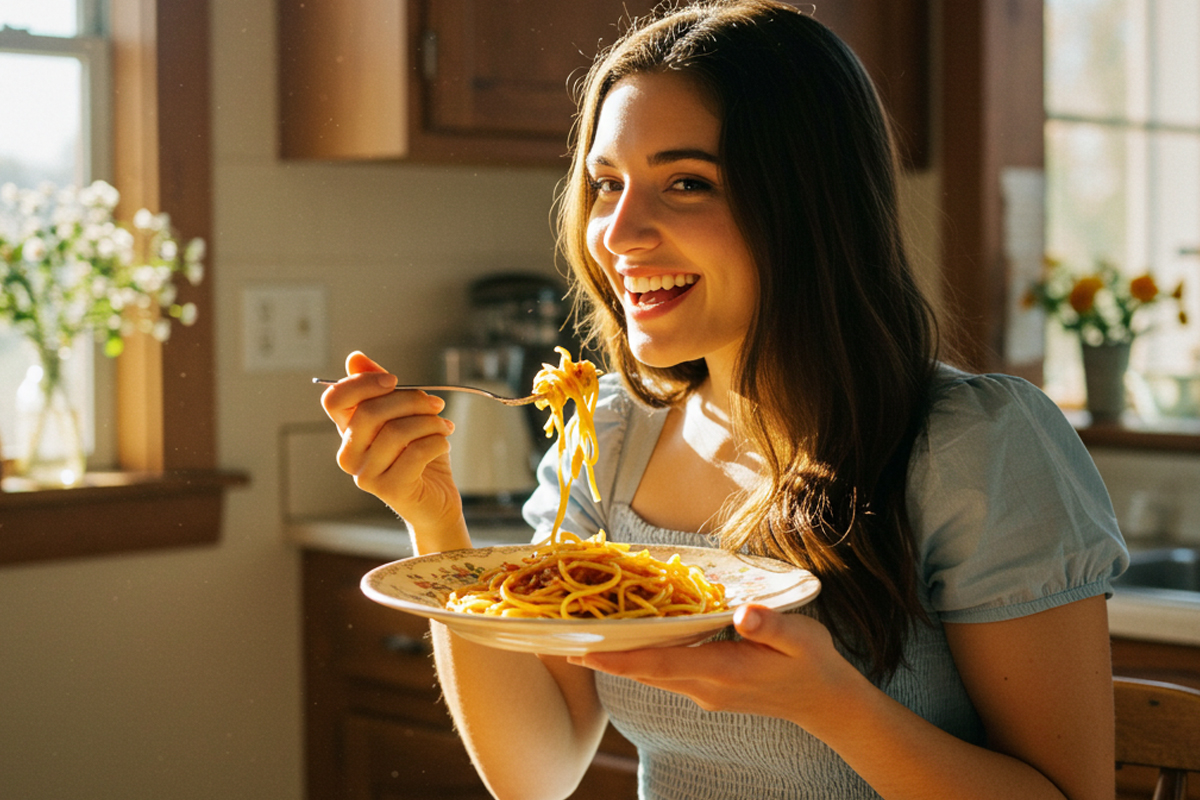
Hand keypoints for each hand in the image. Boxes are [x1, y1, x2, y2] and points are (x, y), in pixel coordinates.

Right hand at [321, 351, 461, 530]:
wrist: (436, 502)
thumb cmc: (420, 457)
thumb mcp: (403, 416)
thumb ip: (381, 388)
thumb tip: (355, 358)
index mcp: (348, 432)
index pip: (335, 400)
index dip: (363, 383)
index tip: (394, 380)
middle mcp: (349, 455)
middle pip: (369, 412)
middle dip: (410, 400)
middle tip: (436, 404)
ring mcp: (366, 475)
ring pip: (396, 432)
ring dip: (429, 422)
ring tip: (445, 426)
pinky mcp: (390, 489)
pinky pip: (416, 453)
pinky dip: (437, 442)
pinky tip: (444, 444)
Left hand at [567, 604, 865, 727]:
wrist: (825, 701)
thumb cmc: (812, 663)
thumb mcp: (801, 638)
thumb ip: (770, 624)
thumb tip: (743, 612)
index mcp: (720, 672)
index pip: (658, 665)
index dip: (619, 658)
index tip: (583, 651)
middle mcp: (704, 687)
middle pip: (644, 672)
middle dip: (604, 658)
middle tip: (563, 642)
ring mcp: (704, 691)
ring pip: (651, 674)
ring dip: (619, 660)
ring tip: (582, 642)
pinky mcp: (708, 688)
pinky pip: (665, 673)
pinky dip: (642, 660)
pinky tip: (629, 643)